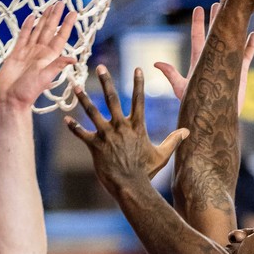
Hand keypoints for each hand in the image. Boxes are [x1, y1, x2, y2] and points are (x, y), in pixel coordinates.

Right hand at [0, 4, 76, 110]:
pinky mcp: (16, 53)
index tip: (73, 13)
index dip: (67, 25)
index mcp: (49, 57)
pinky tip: (31, 17)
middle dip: (55, 16)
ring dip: (43, 19)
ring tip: (49, 6)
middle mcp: (40, 53)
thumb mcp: (45, 78)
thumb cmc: (28, 91)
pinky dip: (27, 26)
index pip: (60, 37)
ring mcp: (28, 52)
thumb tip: (74, 59)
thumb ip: (57, 66)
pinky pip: (23, 36)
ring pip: (38, 30)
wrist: (10, 99)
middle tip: (61, 2)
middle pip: (49, 30)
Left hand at [66, 66, 188, 190]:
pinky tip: (65, 119)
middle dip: (105, 81)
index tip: (138, 68)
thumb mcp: (162, 155)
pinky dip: (73, 127)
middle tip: (99, 67)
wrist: (131, 186)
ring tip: (76, 86)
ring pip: (93, 112)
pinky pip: (81, 134)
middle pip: (112, 99)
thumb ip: (173, 140)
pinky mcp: (95, 146)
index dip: (139, 83)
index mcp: (137, 127)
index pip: (139, 100)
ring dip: (84, 98)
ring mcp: (107, 135)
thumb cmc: (147, 172)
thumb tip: (187, 131)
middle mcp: (121, 127)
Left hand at [154, 4, 253, 111]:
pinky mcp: (239, 73)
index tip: (197, 8)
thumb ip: (171, 75)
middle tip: (218, 3)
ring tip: (236, 14)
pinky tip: (252, 34)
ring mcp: (227, 65)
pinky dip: (249, 45)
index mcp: (200, 62)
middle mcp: (214, 60)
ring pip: (231, 41)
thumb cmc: (197, 106)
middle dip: (216, 19)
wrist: (215, 118)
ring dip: (233, 28)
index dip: (198, 23)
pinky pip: (246, 56)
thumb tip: (155, 62)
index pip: (198, 38)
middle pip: (215, 35)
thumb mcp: (182, 89)